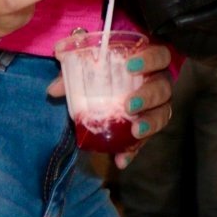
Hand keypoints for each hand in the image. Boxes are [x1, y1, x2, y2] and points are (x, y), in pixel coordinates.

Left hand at [47, 43, 175, 168]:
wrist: (118, 83)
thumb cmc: (110, 68)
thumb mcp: (93, 66)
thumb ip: (74, 72)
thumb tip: (53, 89)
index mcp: (150, 62)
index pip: (159, 56)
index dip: (149, 59)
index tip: (130, 66)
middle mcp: (159, 83)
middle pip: (163, 89)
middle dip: (148, 96)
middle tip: (129, 104)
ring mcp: (157, 107)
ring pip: (162, 115)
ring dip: (149, 124)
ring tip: (134, 132)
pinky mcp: (148, 128)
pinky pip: (146, 141)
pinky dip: (133, 151)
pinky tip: (121, 161)